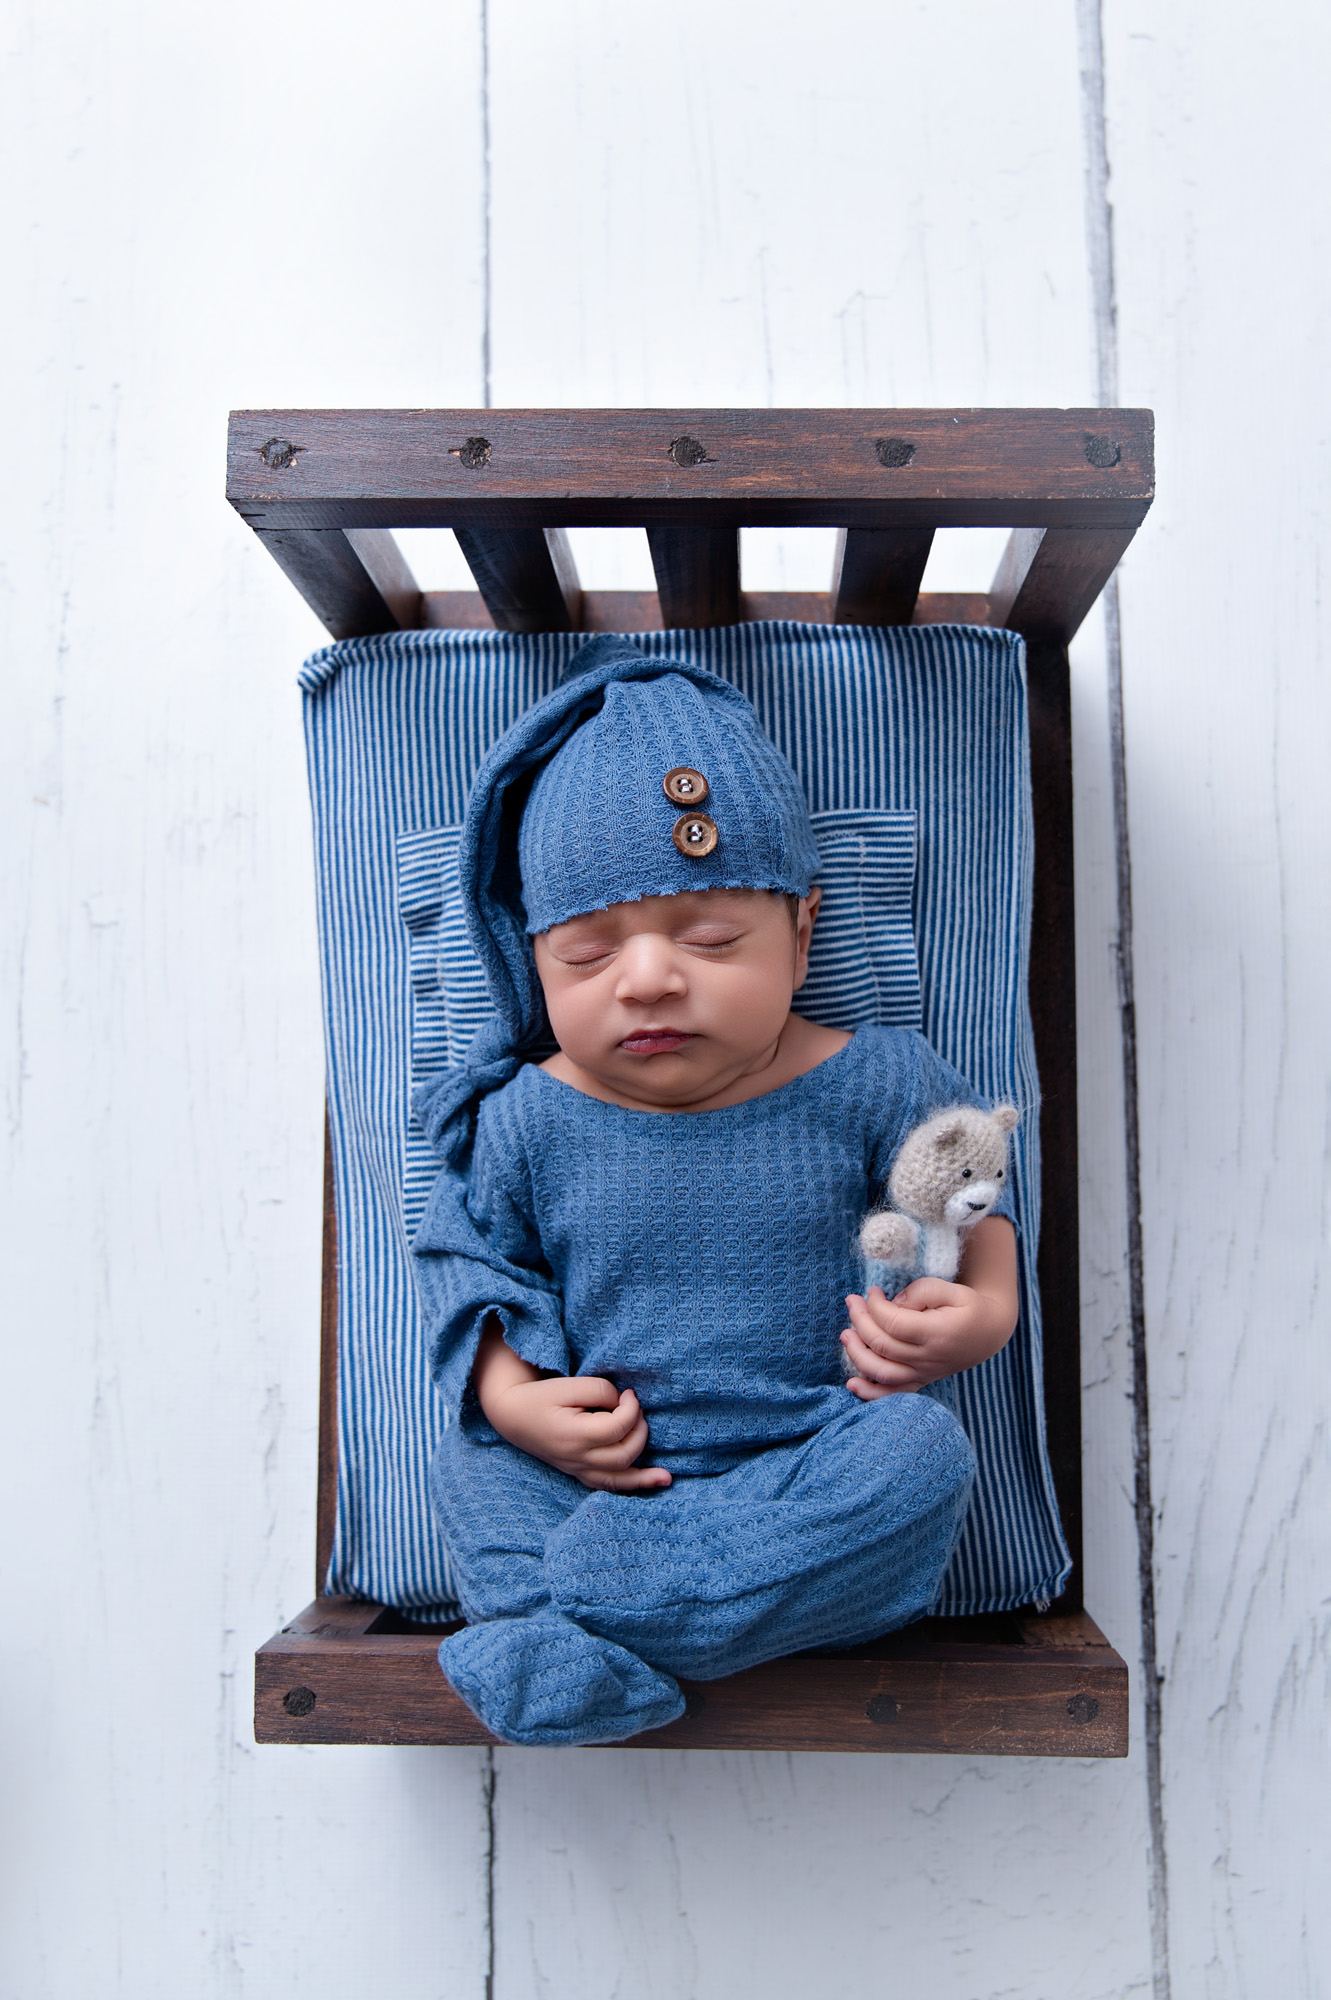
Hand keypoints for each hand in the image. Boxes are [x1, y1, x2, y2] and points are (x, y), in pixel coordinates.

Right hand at [473, 1325, 670, 1490]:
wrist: (514, 1416)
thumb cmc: (541, 1397)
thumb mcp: (568, 1385)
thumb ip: (600, 1391)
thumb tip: (624, 1404)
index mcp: (574, 1435)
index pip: (617, 1428)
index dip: (631, 1409)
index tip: (629, 1394)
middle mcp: (578, 1458)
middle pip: (623, 1453)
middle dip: (639, 1429)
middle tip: (635, 1408)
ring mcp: (578, 1469)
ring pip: (619, 1479)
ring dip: (645, 1475)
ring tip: (667, 1476)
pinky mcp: (579, 1473)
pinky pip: (608, 1486)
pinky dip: (632, 1486)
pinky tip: (654, 1485)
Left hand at [841, 1215, 1017, 1398]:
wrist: (990, 1333)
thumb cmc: (969, 1307)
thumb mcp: (952, 1289)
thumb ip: (921, 1292)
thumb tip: (892, 1304)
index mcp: (936, 1333)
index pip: (892, 1322)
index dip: (875, 1305)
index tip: (872, 1291)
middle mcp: (928, 1358)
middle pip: (882, 1345)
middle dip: (859, 1320)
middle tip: (852, 1301)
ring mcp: (923, 1373)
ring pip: (882, 1372)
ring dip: (856, 1354)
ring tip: (845, 1334)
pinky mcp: (921, 1380)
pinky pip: (893, 1393)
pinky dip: (871, 1393)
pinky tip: (852, 1385)